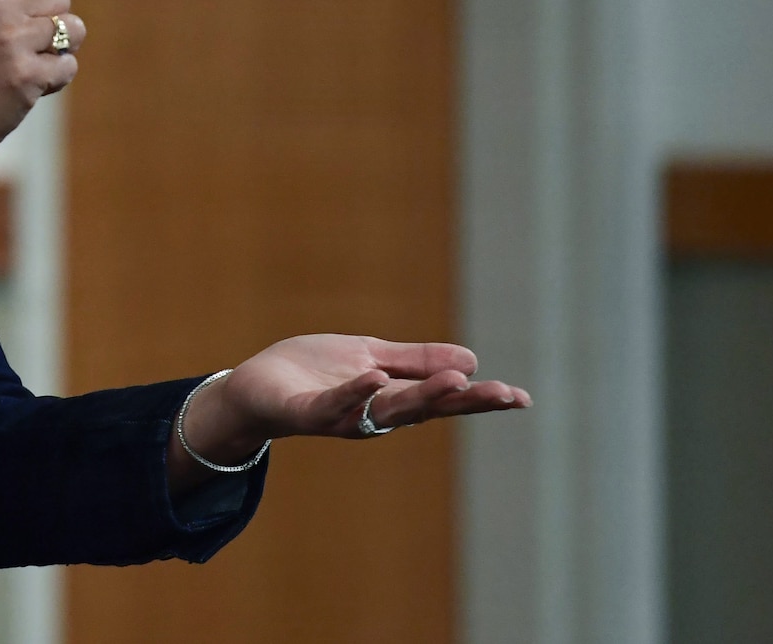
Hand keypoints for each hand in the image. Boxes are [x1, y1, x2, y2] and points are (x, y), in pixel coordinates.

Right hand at [0, 0, 82, 209]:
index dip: (29, 2)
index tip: (4, 24)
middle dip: (48, 23)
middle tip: (18, 48)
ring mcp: (10, 44)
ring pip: (72, 29)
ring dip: (58, 49)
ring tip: (30, 63)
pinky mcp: (26, 78)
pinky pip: (68, 65)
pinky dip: (56, 79)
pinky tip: (29, 87)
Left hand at [174, 335, 531, 482]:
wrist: (253, 387)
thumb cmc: (312, 372)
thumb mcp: (370, 356)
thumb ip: (415, 361)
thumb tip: (472, 361)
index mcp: (391, 398)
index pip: (441, 397)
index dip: (479, 398)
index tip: (519, 397)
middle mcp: (373, 414)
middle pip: (426, 407)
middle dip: (465, 401)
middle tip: (505, 395)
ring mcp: (342, 415)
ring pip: (388, 409)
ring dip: (421, 397)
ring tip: (457, 382)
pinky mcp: (307, 412)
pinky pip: (334, 405)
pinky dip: (354, 393)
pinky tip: (373, 377)